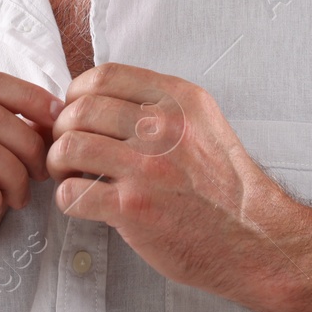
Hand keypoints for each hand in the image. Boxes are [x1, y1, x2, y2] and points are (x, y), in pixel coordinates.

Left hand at [46, 63, 298, 303]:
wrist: (252, 236)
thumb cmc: (224, 184)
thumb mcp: (205, 122)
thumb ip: (162, 104)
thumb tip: (103, 97)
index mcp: (179, 99)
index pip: (105, 75)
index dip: (78, 93)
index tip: (76, 112)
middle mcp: (163, 127)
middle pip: (80, 109)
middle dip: (62, 129)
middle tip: (68, 148)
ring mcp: (147, 168)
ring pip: (69, 146)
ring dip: (59, 162)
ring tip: (70, 174)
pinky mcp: (133, 208)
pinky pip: (72, 193)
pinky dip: (67, 197)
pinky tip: (83, 202)